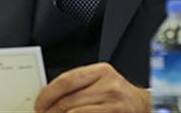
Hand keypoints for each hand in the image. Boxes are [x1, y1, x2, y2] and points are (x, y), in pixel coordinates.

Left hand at [34, 63, 150, 112]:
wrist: (142, 105)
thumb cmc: (118, 95)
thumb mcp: (101, 82)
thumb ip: (79, 86)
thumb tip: (49, 96)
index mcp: (102, 71)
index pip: (67, 80)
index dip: (47, 94)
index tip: (38, 104)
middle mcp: (109, 86)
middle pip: (69, 100)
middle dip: (50, 111)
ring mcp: (114, 103)